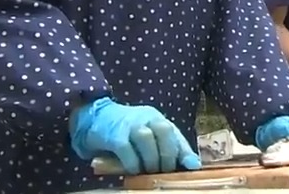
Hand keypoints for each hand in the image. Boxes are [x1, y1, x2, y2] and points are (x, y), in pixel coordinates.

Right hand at [69, 97, 200, 174]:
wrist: (96, 118)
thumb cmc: (127, 131)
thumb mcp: (149, 136)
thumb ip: (168, 147)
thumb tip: (192, 165)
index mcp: (156, 117)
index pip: (175, 132)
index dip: (185, 151)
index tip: (193, 167)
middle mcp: (145, 117)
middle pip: (164, 130)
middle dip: (168, 154)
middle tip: (165, 171)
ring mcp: (129, 124)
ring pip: (146, 138)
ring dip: (151, 159)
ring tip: (150, 172)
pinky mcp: (113, 134)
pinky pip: (125, 148)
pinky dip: (132, 162)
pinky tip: (134, 170)